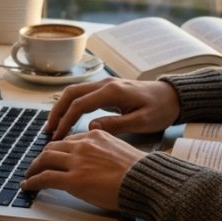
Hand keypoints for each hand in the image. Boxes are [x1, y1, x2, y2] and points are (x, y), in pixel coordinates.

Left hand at [21, 130, 144, 210]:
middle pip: (54, 147)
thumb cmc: (140, 172)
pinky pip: (46, 177)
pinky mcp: (73, 179)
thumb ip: (106, 150)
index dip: (60, 149)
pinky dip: (33, 181)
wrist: (145, 181)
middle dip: (43, 156)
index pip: (70, 140)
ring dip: (34, 167)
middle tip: (37, 165)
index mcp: (96, 135)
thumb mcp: (122, 150)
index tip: (55, 156)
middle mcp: (84, 144)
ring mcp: (77, 161)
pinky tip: (28, 186)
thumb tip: (100, 159)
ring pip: (46, 159)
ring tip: (29, 175)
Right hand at [45, 78, 179, 139]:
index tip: (58, 136)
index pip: (80, 104)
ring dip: (61, 107)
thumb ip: (116, 124)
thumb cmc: (160, 109)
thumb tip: (91, 128)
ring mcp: (105, 85)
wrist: (173, 96)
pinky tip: (67, 119)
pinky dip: (70, 106)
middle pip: (71, 94)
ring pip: (74, 92)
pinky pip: (82, 95)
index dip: (66, 120)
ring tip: (53, 126)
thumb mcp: (142, 121)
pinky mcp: (107, 90)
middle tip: (48, 131)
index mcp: (112, 91)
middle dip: (57, 112)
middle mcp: (105, 84)